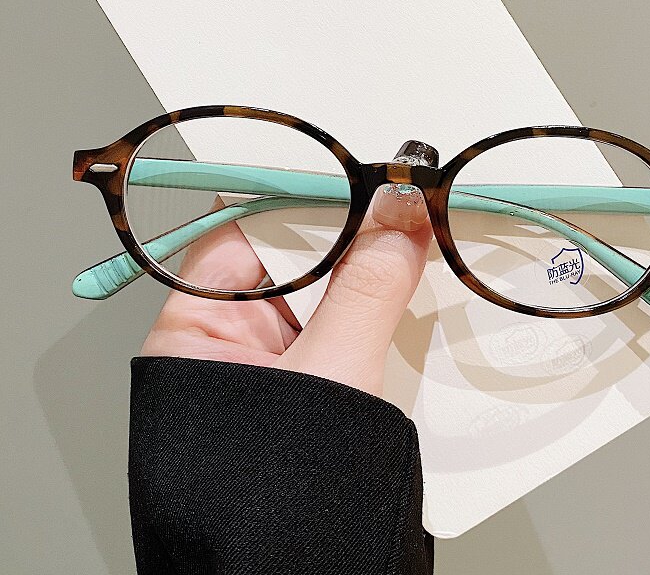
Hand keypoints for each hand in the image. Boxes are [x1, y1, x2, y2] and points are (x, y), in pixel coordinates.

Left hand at [140, 188, 431, 395]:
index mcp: (197, 328)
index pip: (249, 233)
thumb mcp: (329, 378)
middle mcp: (229, 337)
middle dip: (354, 236)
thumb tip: (399, 215)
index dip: (311, 202)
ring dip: (374, 275)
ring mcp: (273, 360)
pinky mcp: (312, 381)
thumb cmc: (273, 501)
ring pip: (327, 292)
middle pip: (295, 258)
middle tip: (408, 210)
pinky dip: (381, 313)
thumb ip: (366, 291)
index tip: (368, 181)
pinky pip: (347, 327)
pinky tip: (415, 299)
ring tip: (419, 247)